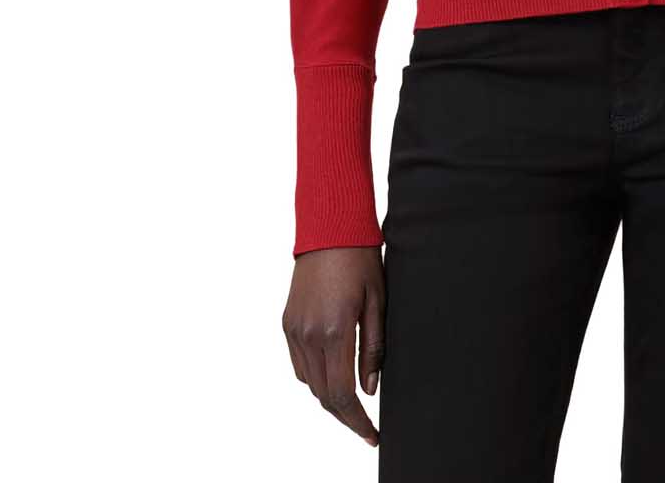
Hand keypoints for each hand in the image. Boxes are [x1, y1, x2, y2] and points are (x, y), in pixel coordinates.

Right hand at [282, 246, 385, 446]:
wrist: (329, 227)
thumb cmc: (360, 259)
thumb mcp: (378, 301)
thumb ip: (373, 349)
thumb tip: (370, 389)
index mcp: (334, 331)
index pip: (343, 395)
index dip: (357, 422)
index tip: (372, 435)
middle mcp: (309, 335)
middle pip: (324, 396)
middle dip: (345, 416)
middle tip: (365, 426)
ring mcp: (294, 330)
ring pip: (309, 383)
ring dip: (329, 397)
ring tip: (352, 402)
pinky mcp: (287, 323)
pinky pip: (299, 364)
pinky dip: (315, 377)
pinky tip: (332, 374)